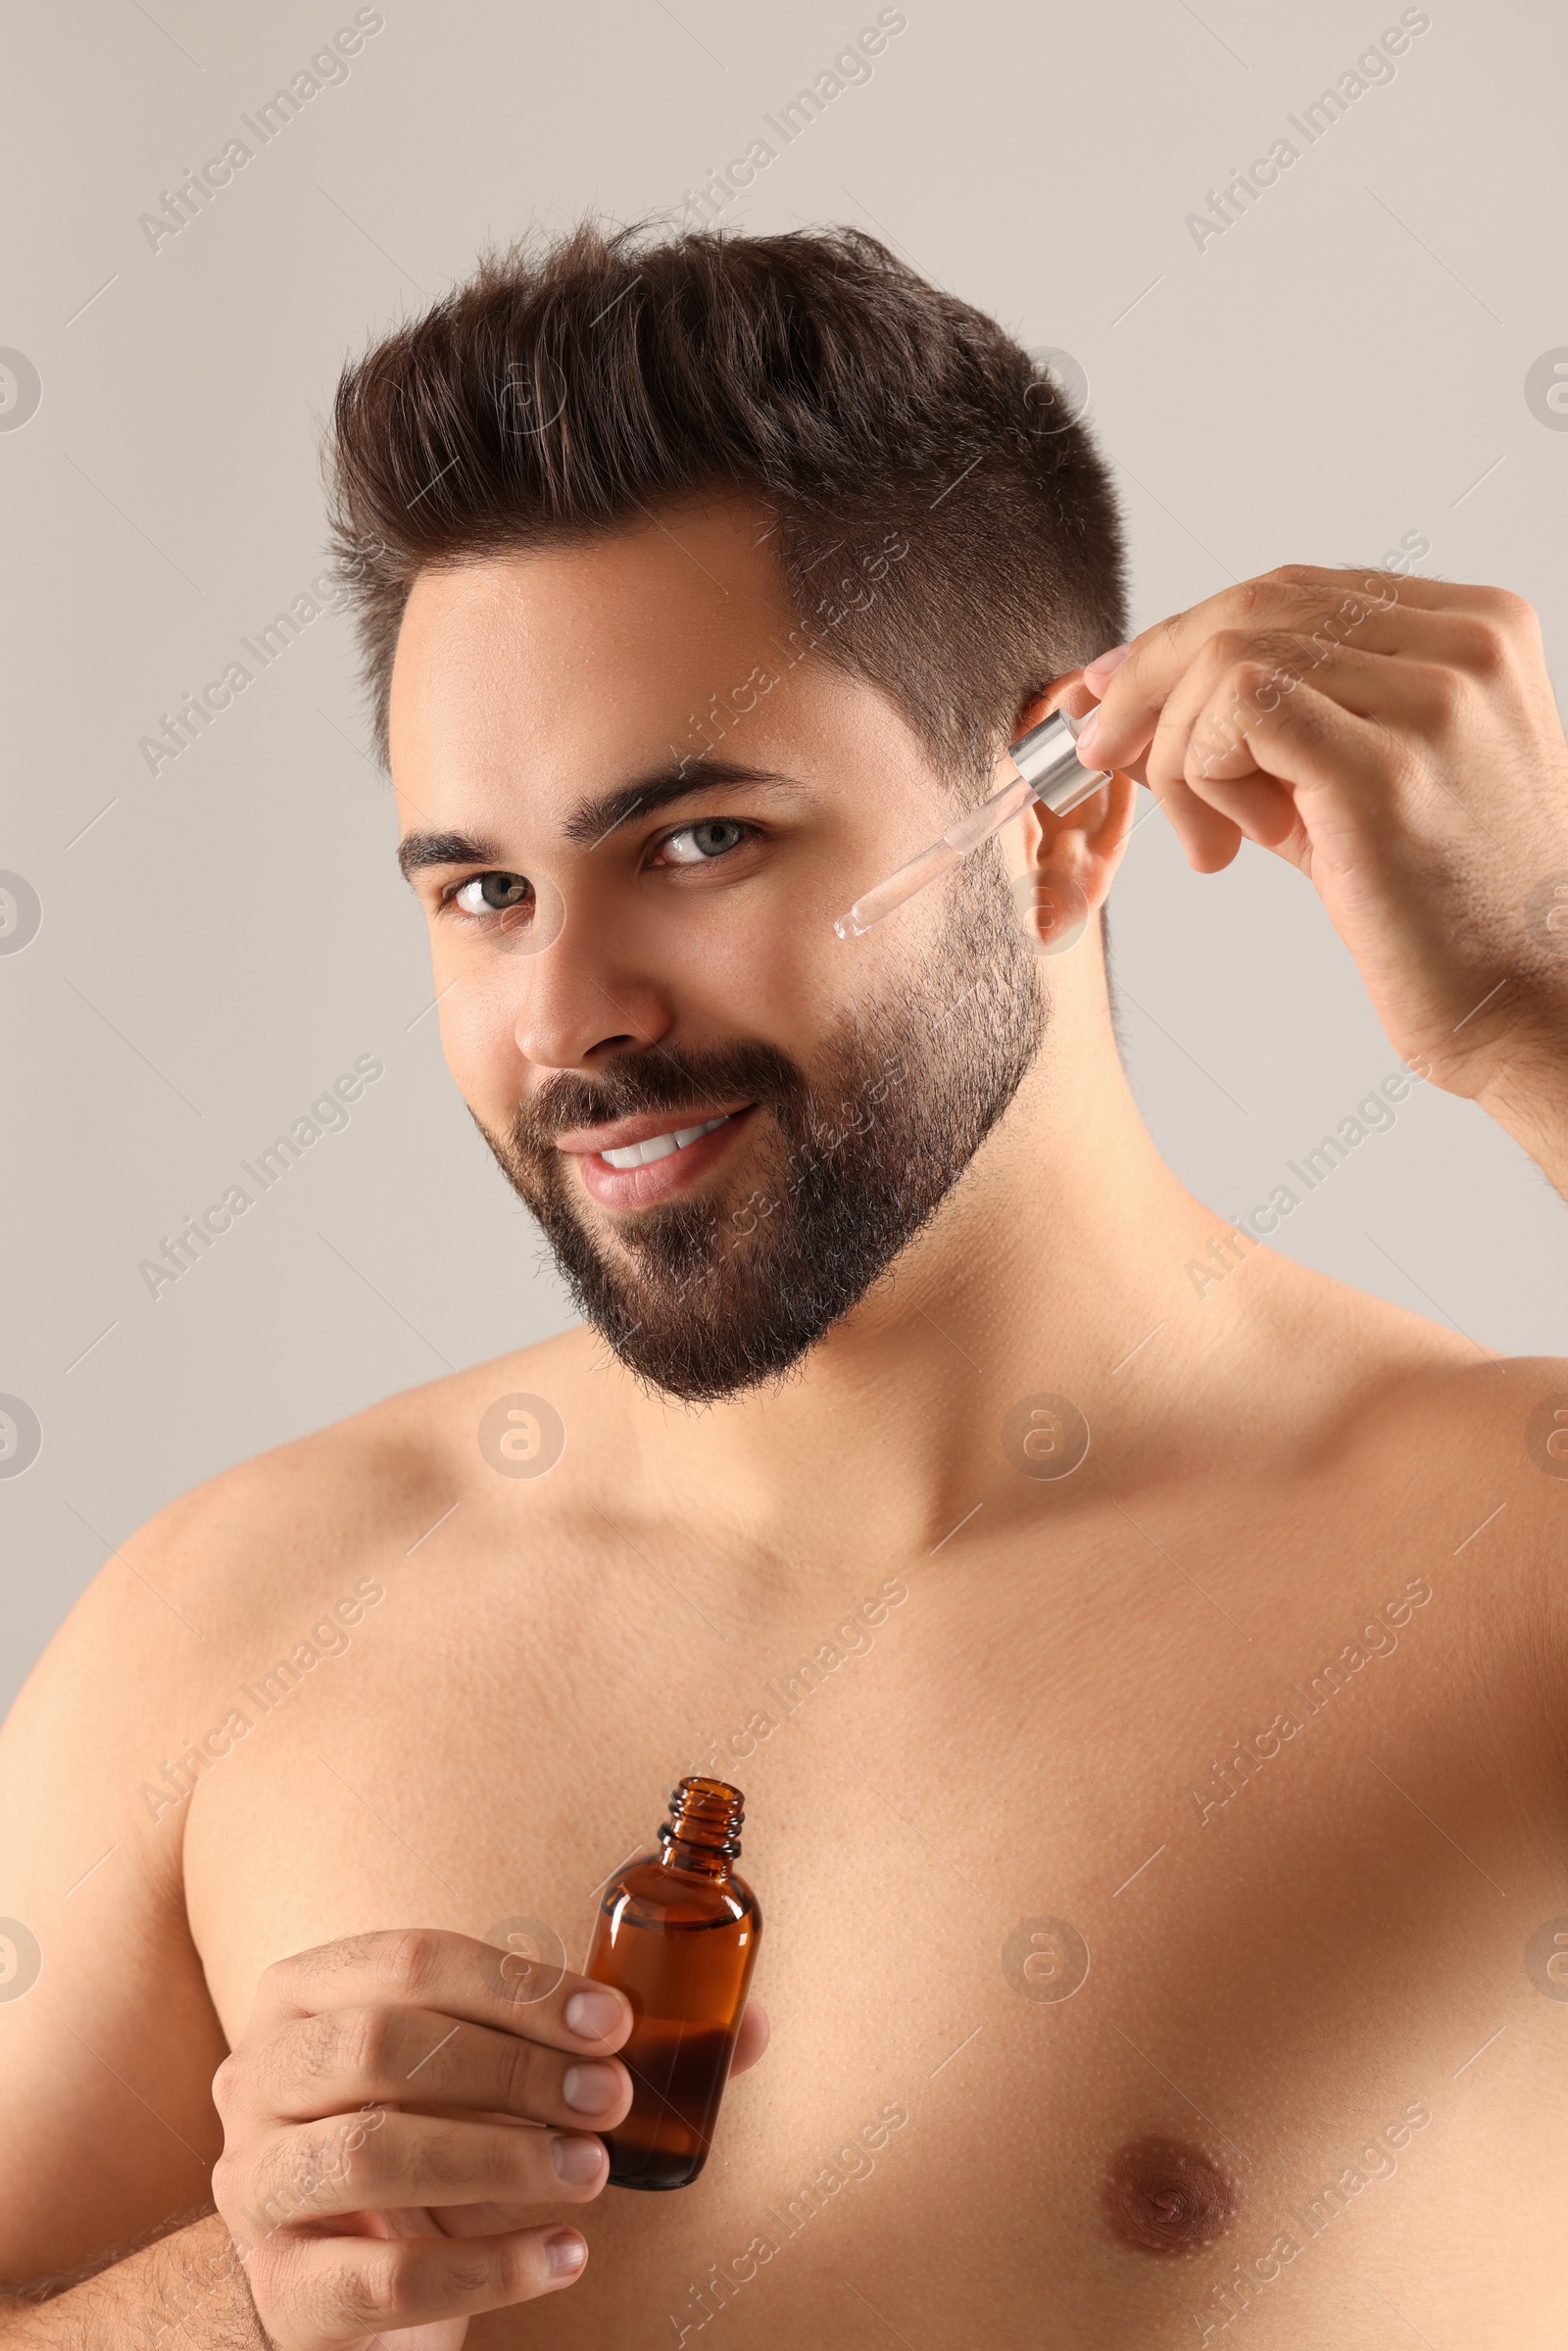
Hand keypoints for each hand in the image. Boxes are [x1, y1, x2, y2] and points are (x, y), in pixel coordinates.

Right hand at [210, 1927, 766, 2350]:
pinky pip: (381, 2278)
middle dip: (515, 2067)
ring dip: (501, 2157)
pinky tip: (565, 2255)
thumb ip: (594, 2046)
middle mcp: (258, 2077)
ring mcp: (255, 2186)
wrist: (326, 2267)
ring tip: (592, 2173)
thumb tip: (749, 2032)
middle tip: (613, 2098)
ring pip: (369, 2151)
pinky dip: (489, 2268)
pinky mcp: (282, 2290)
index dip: (520, 1986)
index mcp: (304, 1995)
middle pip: (384, 2045)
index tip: (615, 2023)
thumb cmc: (423, 2137)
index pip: (409, 1959)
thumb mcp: (487, 2078)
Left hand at [1078, 566, 1567, 1139]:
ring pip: (1231, 657)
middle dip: (1151, 680)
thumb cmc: (1445, 911)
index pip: (1293, 592)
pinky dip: (1201, 771)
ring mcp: (1433, 700)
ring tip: (1209, 836)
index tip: (1118, 696)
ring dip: (1178, 749)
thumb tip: (1131, 695)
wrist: (1528, 1005)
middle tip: (1105, 754)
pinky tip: (1234, 841)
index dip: (1184, 638)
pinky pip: (1237, 712)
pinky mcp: (1386, 768)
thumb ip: (1271, 726)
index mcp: (1476, 629)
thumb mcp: (1358, 784)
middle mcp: (1465, 644)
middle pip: (1254, 608)